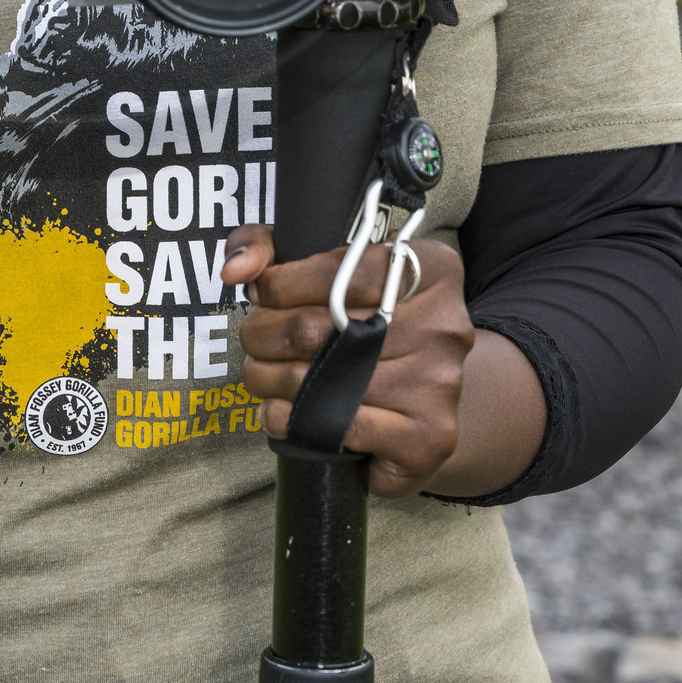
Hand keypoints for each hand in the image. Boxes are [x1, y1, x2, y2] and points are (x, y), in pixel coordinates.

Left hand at [225, 226, 476, 498]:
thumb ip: (269, 245)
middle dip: (265, 335)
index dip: (282, 284)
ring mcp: (441, 385)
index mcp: (431, 268)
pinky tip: (279, 413)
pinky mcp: (430, 438)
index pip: (339, 270)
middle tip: (253, 340)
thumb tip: (237, 269)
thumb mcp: (327, 262)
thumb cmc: (366, 318)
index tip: (261, 294)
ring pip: (323, 384)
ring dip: (269, 380)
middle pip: (322, 328)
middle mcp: (444, 324)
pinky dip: (293, 423)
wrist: (424, 394)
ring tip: (260, 375)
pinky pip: (341, 430)